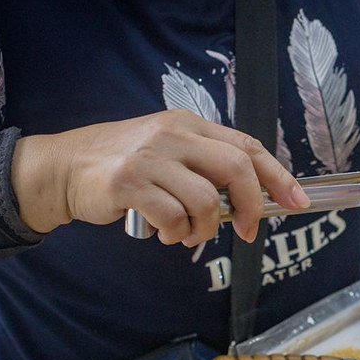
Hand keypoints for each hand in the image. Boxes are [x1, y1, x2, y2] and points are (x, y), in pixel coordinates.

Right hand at [11, 109, 308, 245]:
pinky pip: (173, 217)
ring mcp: (150, 156)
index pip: (247, 146)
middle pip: (236, 169)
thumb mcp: (169, 151)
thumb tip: (254, 198)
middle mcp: (172, 133)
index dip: (277, 176)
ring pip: (205, 200)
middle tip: (246, 232)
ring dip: (205, 229)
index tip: (296, 202)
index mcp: (189, 124)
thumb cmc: (123, 165)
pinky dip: (176, 234)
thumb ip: (206, 166)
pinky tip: (166, 234)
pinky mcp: (127, 182)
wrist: (62, 168)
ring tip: (189, 234)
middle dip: (251, 207)